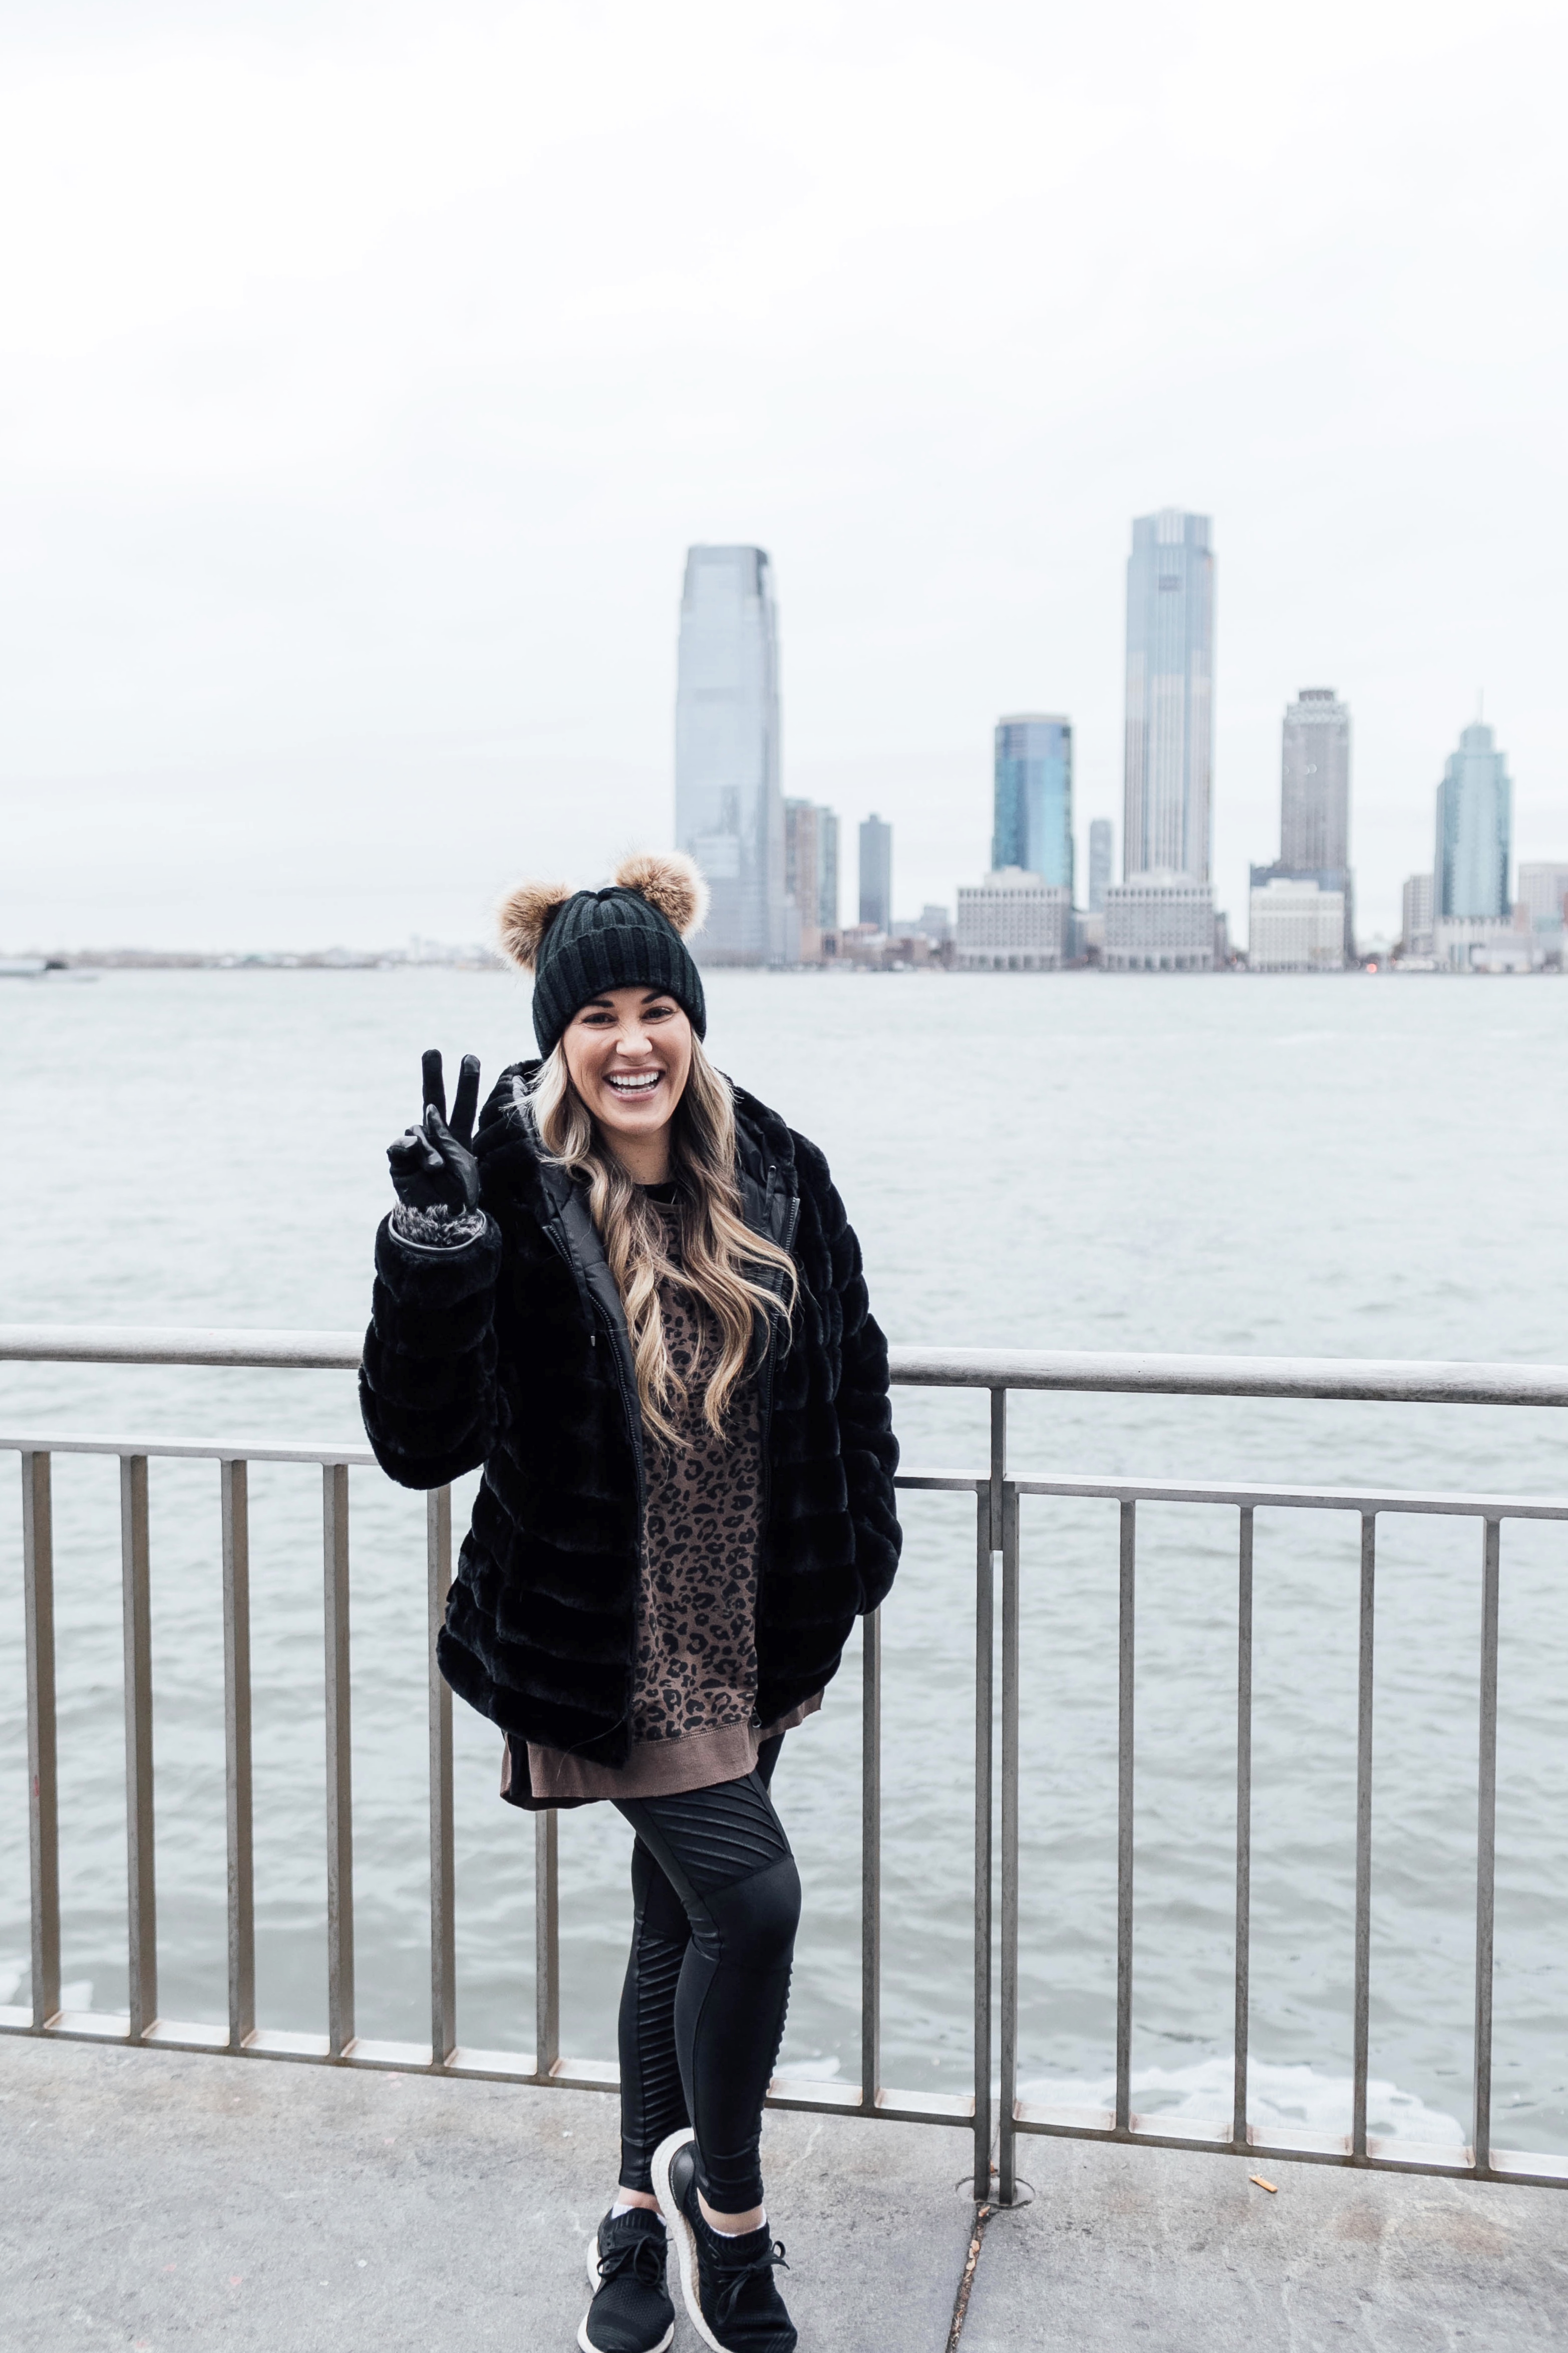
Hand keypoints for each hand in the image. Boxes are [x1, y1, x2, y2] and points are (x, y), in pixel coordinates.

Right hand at [387, 1049, 481, 1214]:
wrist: (439, 1220)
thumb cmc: (458, 1195)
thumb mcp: (463, 1165)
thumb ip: (445, 1137)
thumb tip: (424, 1117)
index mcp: (457, 1137)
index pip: (464, 1105)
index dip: (467, 1082)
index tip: (470, 1057)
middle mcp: (436, 1136)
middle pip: (434, 1099)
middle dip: (433, 1075)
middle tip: (432, 1051)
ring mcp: (416, 1146)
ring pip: (419, 1129)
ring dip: (429, 1146)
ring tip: (436, 1167)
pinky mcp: (399, 1159)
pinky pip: (400, 1145)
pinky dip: (408, 1148)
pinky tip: (413, 1154)